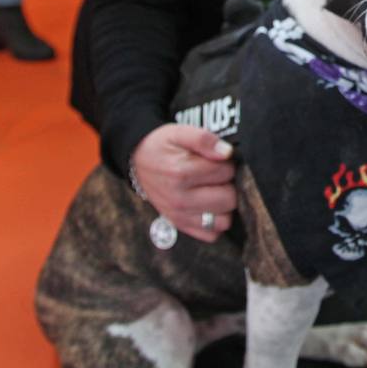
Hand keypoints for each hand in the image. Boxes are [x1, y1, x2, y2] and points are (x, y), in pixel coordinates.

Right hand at [130, 123, 236, 242]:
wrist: (137, 160)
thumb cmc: (162, 146)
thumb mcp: (180, 132)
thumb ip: (204, 139)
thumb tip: (227, 152)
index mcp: (181, 173)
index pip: (226, 172)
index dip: (228, 163)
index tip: (219, 159)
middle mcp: (180, 199)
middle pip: (229, 198)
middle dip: (229, 184)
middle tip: (218, 175)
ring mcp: (180, 216)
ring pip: (224, 220)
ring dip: (225, 205)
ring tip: (215, 190)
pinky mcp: (180, 226)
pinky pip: (211, 234)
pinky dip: (216, 222)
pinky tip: (210, 205)